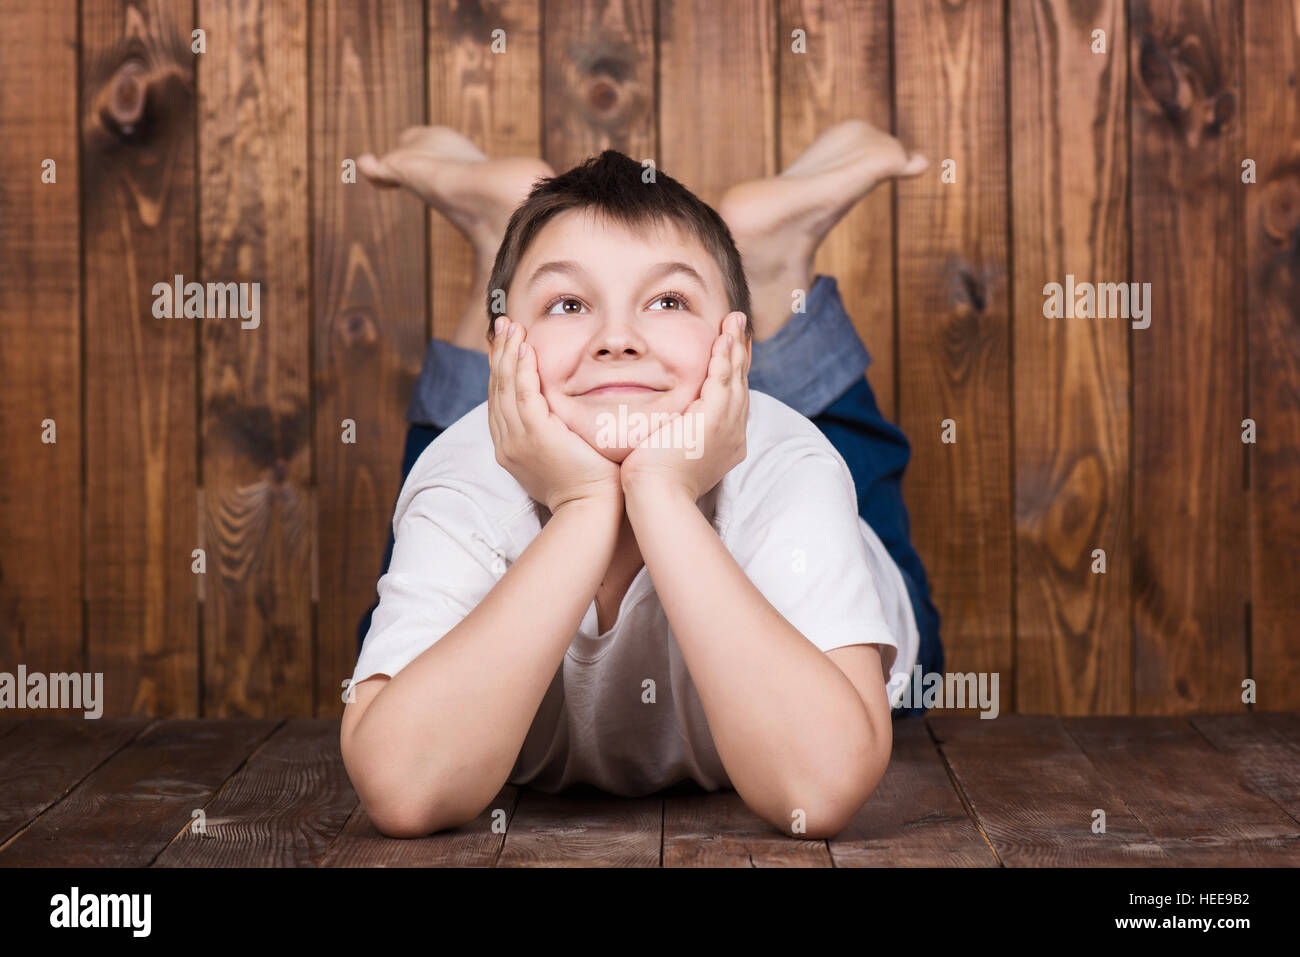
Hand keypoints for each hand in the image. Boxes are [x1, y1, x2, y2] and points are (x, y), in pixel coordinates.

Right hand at [488, 317, 621, 512]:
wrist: (592, 507)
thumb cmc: (587, 483)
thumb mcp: (562, 452)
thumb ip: (553, 429)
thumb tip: (561, 410)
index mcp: (510, 447)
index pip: (499, 399)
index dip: (500, 368)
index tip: (506, 343)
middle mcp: (507, 443)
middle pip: (496, 389)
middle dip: (498, 353)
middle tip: (504, 324)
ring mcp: (517, 440)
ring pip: (504, 388)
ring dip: (507, 354)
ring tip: (512, 328)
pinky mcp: (534, 436)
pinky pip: (522, 395)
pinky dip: (521, 370)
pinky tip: (524, 349)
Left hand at [620, 312, 749, 501]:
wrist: (656, 497)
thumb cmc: (652, 485)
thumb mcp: (667, 453)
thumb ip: (670, 434)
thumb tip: (658, 425)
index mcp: (724, 443)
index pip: (731, 399)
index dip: (731, 372)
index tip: (728, 349)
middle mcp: (733, 434)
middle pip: (740, 384)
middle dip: (740, 352)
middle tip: (739, 324)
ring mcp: (727, 426)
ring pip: (735, 377)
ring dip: (735, 346)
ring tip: (735, 320)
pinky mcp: (713, 419)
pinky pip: (722, 379)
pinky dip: (724, 356)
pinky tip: (723, 337)